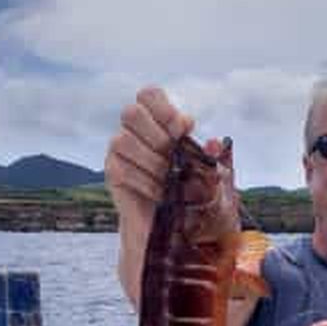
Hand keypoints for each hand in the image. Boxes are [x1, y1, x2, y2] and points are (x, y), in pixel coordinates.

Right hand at [106, 87, 223, 305]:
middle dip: (157, 135)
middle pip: (131, 112)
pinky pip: (121, 169)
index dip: (165, 107)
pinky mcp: (112, 175)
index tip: (185, 127)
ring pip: (122, 140)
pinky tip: (160, 193)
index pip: (148, 94)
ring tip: (169, 180)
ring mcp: (118, 153)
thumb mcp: (208, 175)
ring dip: (151, 161)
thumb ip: (209, 157)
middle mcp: (133, 132)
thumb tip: (214, 143)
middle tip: (175, 156)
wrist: (173, 231)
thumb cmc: (192, 196)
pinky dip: (144, 181)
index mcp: (156, 122)